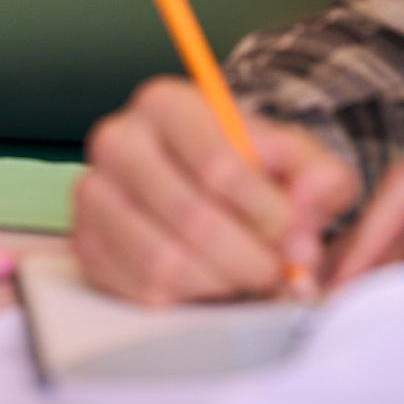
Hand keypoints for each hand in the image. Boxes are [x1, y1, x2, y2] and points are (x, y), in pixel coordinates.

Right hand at [71, 77, 359, 304]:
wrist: (203, 183)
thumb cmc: (250, 167)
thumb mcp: (298, 160)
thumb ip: (319, 178)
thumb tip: (306, 214)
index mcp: (165, 103)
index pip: (218, 165)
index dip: (267, 214)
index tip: (299, 238)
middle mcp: (117, 139)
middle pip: (188, 216)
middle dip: (248, 258)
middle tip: (279, 274)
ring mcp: (91, 193)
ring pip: (161, 261)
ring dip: (220, 284)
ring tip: (247, 278)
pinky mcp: (84, 243)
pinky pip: (138, 291)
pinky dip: (186, 300)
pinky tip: (211, 285)